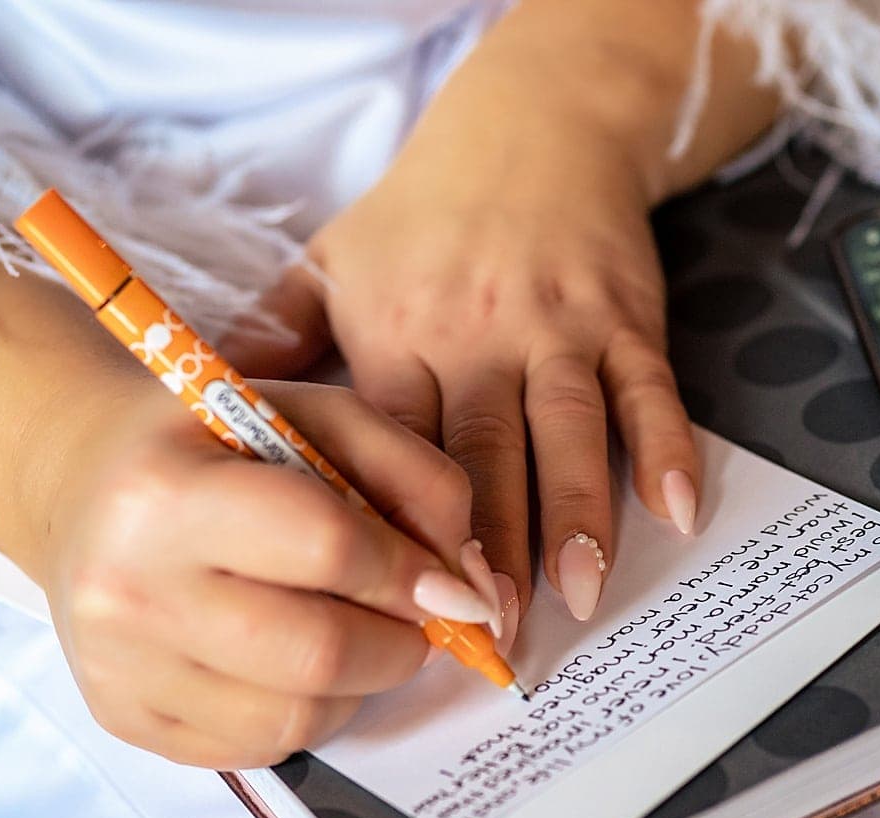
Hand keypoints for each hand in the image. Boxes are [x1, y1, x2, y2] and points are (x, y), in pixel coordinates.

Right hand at [40, 379, 504, 769]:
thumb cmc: (214, 444)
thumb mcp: (315, 416)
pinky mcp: (125, 719)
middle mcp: (128, 589)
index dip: (411, 571)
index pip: (326, 548)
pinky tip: (298, 664)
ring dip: (360, 684)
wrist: (81, 485)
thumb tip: (469, 587)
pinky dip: (309, 713)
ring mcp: (119, 666)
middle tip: (417, 621)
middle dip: (400, 643)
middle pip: (318, 652)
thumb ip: (411, 477)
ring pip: (298, 716)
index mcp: (167, 492)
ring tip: (354, 632)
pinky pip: (259, 748)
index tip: (453, 586)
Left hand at [224, 112, 700, 625]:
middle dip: (493, 547)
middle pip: (488, 454)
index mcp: (401, 334)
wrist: (533, 125)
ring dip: (579, 515)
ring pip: (571, 431)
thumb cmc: (423, 211)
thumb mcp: (330, 261)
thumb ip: (275, 342)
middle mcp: (482, 335)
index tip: (407, 600)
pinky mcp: (626, 319)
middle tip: (495, 630)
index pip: (400, 444)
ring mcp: (561, 328)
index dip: (406, 524)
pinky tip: (677, 513)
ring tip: (579, 595)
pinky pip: (652, 393)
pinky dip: (669, 452)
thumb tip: (202, 418)